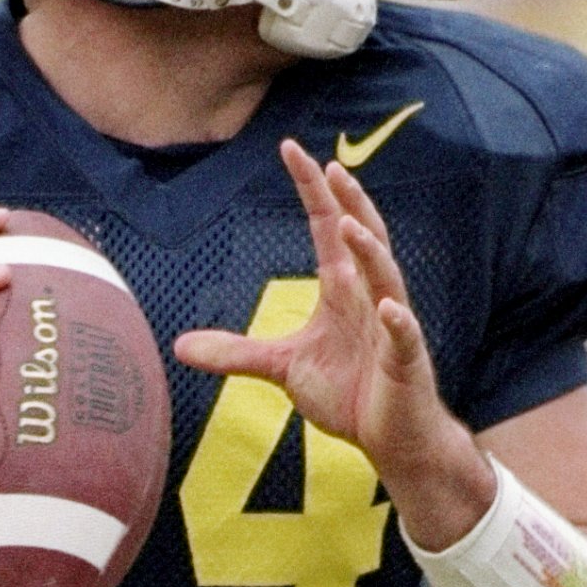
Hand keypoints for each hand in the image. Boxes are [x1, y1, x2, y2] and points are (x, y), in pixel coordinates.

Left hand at [175, 141, 493, 549]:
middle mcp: (370, 296)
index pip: (327, 227)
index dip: (311, 189)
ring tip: (348, 225)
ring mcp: (392, 326)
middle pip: (362, 236)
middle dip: (348, 201)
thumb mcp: (284, 368)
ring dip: (369, 251)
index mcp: (343, 289)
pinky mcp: (405, 361)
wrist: (392, 437)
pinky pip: (404, 335)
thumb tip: (181, 347)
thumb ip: (236, 353)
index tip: (291, 148)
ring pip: (386, 277)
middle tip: (328, 166)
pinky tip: (389, 307)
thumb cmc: (349, 393)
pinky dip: (398, 321)